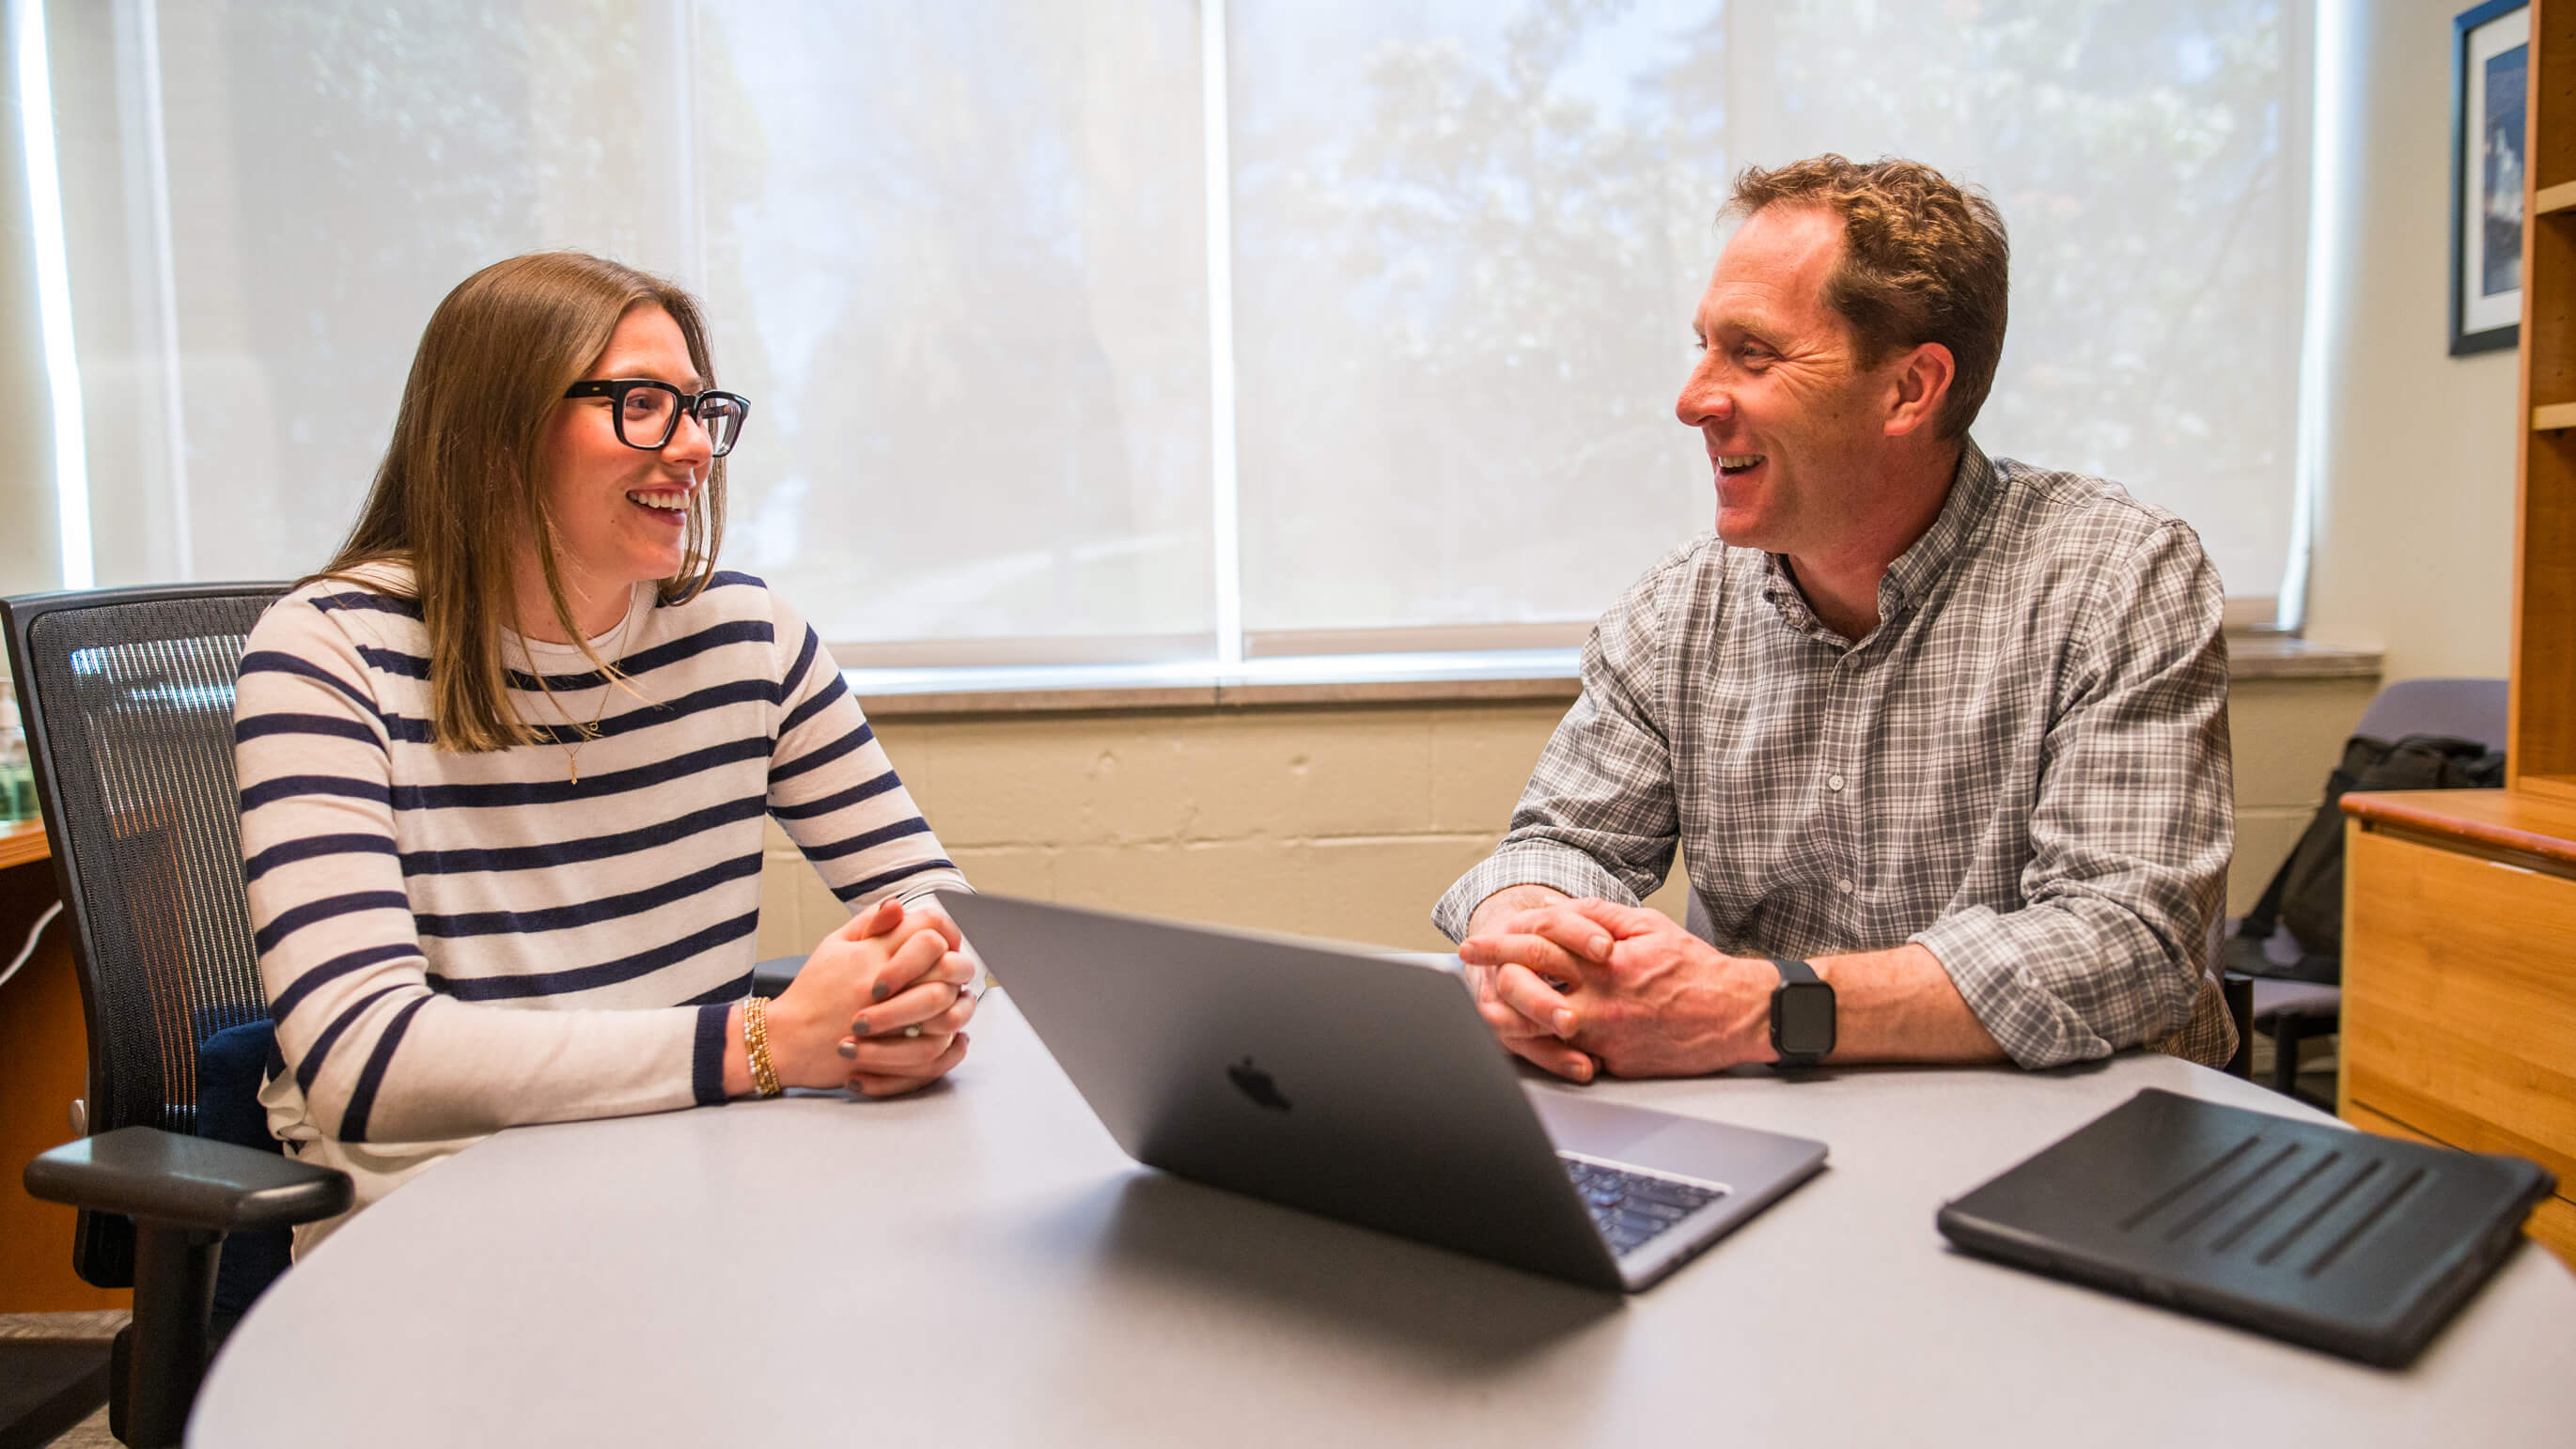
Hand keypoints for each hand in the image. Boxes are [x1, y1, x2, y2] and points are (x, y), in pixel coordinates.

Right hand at [764, 898, 976, 1091]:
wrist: (785, 1040)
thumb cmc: (811, 992)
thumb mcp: (833, 946)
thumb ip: (869, 923)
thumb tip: (899, 904)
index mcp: (871, 954)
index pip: (929, 927)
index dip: (944, 930)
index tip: (942, 942)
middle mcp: (882, 986)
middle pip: (947, 966)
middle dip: (958, 967)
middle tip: (954, 973)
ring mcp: (886, 1023)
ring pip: (947, 1010)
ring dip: (957, 1006)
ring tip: (954, 1003)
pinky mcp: (886, 1056)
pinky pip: (935, 1052)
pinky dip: (952, 1046)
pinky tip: (954, 1036)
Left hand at [1463, 897, 1773, 1078]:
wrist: (1735, 1015)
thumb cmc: (1693, 969)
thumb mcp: (1648, 925)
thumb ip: (1598, 916)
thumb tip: (1558, 909)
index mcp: (1607, 963)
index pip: (1539, 947)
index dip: (1500, 943)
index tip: (1476, 945)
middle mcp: (1601, 1002)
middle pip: (1530, 987)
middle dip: (1491, 977)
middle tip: (1466, 972)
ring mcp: (1605, 1037)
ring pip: (1541, 1028)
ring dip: (1507, 1016)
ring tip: (1482, 1007)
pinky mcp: (1614, 1063)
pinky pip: (1569, 1055)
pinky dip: (1543, 1046)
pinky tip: (1524, 1038)